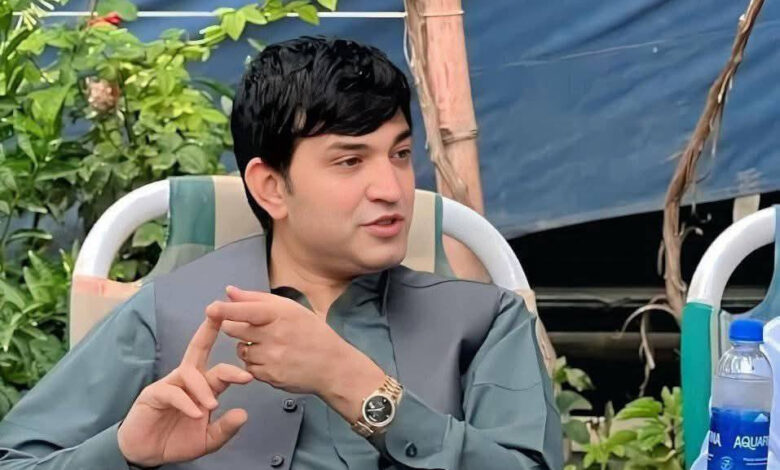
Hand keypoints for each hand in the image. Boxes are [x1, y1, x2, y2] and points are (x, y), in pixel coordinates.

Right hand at [117, 315, 253, 466]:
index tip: (249, 377)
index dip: (234, 369)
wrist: (147, 455)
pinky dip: (185, 402)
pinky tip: (195, 414)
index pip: (220, 369)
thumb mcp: (207, 440)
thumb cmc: (177, 441)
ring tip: (212, 405)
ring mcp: (169, 384)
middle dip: (209, 329)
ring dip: (203, 388)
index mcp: (203, 387)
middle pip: (198, 348)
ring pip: (189, 372)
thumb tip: (243, 414)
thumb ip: (225, 429)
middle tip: (221, 315)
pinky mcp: (153, 395)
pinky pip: (171, 392)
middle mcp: (187, 380)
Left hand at [207, 286, 384, 421]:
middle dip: (235, 327)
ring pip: (240, 350)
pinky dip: (255, 363)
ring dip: (248, 347)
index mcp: (280, 314)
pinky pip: (249, 367)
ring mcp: (271, 358)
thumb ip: (257, 299)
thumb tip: (229, 291)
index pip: (246, 311)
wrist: (332, 366)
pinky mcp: (269, 376)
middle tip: (251, 328)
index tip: (211, 308)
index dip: (226, 310)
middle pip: (235, 330)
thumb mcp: (290, 309)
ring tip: (270, 346)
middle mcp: (274, 335)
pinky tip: (273, 360)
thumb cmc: (311, 332)